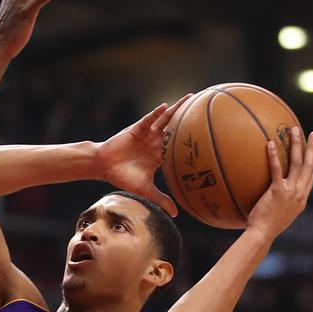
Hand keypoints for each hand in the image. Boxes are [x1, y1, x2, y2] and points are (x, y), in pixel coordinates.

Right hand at [95, 94, 194, 216]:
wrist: (104, 167)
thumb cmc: (123, 177)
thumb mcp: (146, 189)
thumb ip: (161, 199)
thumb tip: (176, 214)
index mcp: (160, 154)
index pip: (179, 144)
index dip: (192, 139)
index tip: (208, 135)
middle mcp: (156, 141)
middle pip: (176, 127)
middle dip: (189, 117)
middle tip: (206, 107)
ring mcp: (147, 134)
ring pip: (165, 120)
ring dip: (176, 109)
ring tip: (190, 97)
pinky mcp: (136, 129)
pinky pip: (148, 120)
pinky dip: (155, 114)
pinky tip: (164, 107)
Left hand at [246, 127, 312, 238]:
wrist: (262, 235)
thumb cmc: (265, 228)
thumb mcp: (279, 215)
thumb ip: (280, 203)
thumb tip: (271, 198)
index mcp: (301, 200)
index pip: (310, 177)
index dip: (312, 163)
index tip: (312, 151)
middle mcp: (300, 194)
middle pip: (309, 165)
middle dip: (312, 148)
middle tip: (312, 134)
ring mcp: (291, 192)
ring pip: (297, 163)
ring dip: (297, 145)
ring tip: (293, 130)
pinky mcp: (278, 191)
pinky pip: (276, 170)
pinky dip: (274, 156)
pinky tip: (270, 144)